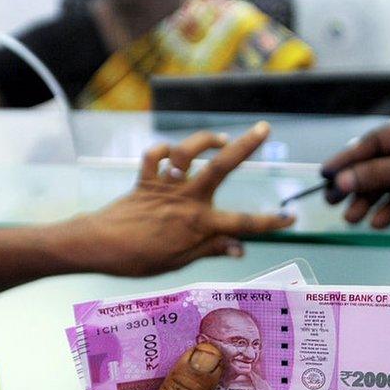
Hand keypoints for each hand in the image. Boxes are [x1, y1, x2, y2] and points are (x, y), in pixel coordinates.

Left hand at [83, 122, 294, 275]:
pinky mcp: (146, 180)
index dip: (270, 222)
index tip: (291, 218)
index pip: (243, 224)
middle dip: (246, 146)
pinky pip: (156, 157)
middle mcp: (187, 200)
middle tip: (263, 128)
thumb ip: (211, 249)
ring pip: (188, 153)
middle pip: (222, 167)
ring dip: (205, 140)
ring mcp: (166, 187)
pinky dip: (163, 152)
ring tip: (221, 139)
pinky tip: (172, 155)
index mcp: (199, 225)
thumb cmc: (139, 260)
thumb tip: (241, 248)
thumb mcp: (179, 262)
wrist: (98, 246)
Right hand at [321, 108, 389, 235]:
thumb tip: (342, 181)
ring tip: (352, 217)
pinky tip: (377, 222)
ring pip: (384, 187)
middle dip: (355, 184)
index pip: (375, 142)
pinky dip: (386, 212)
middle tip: (332, 199)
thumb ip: (376, 174)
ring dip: (367, 202)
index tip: (327, 172)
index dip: (349, 158)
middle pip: (376, 165)